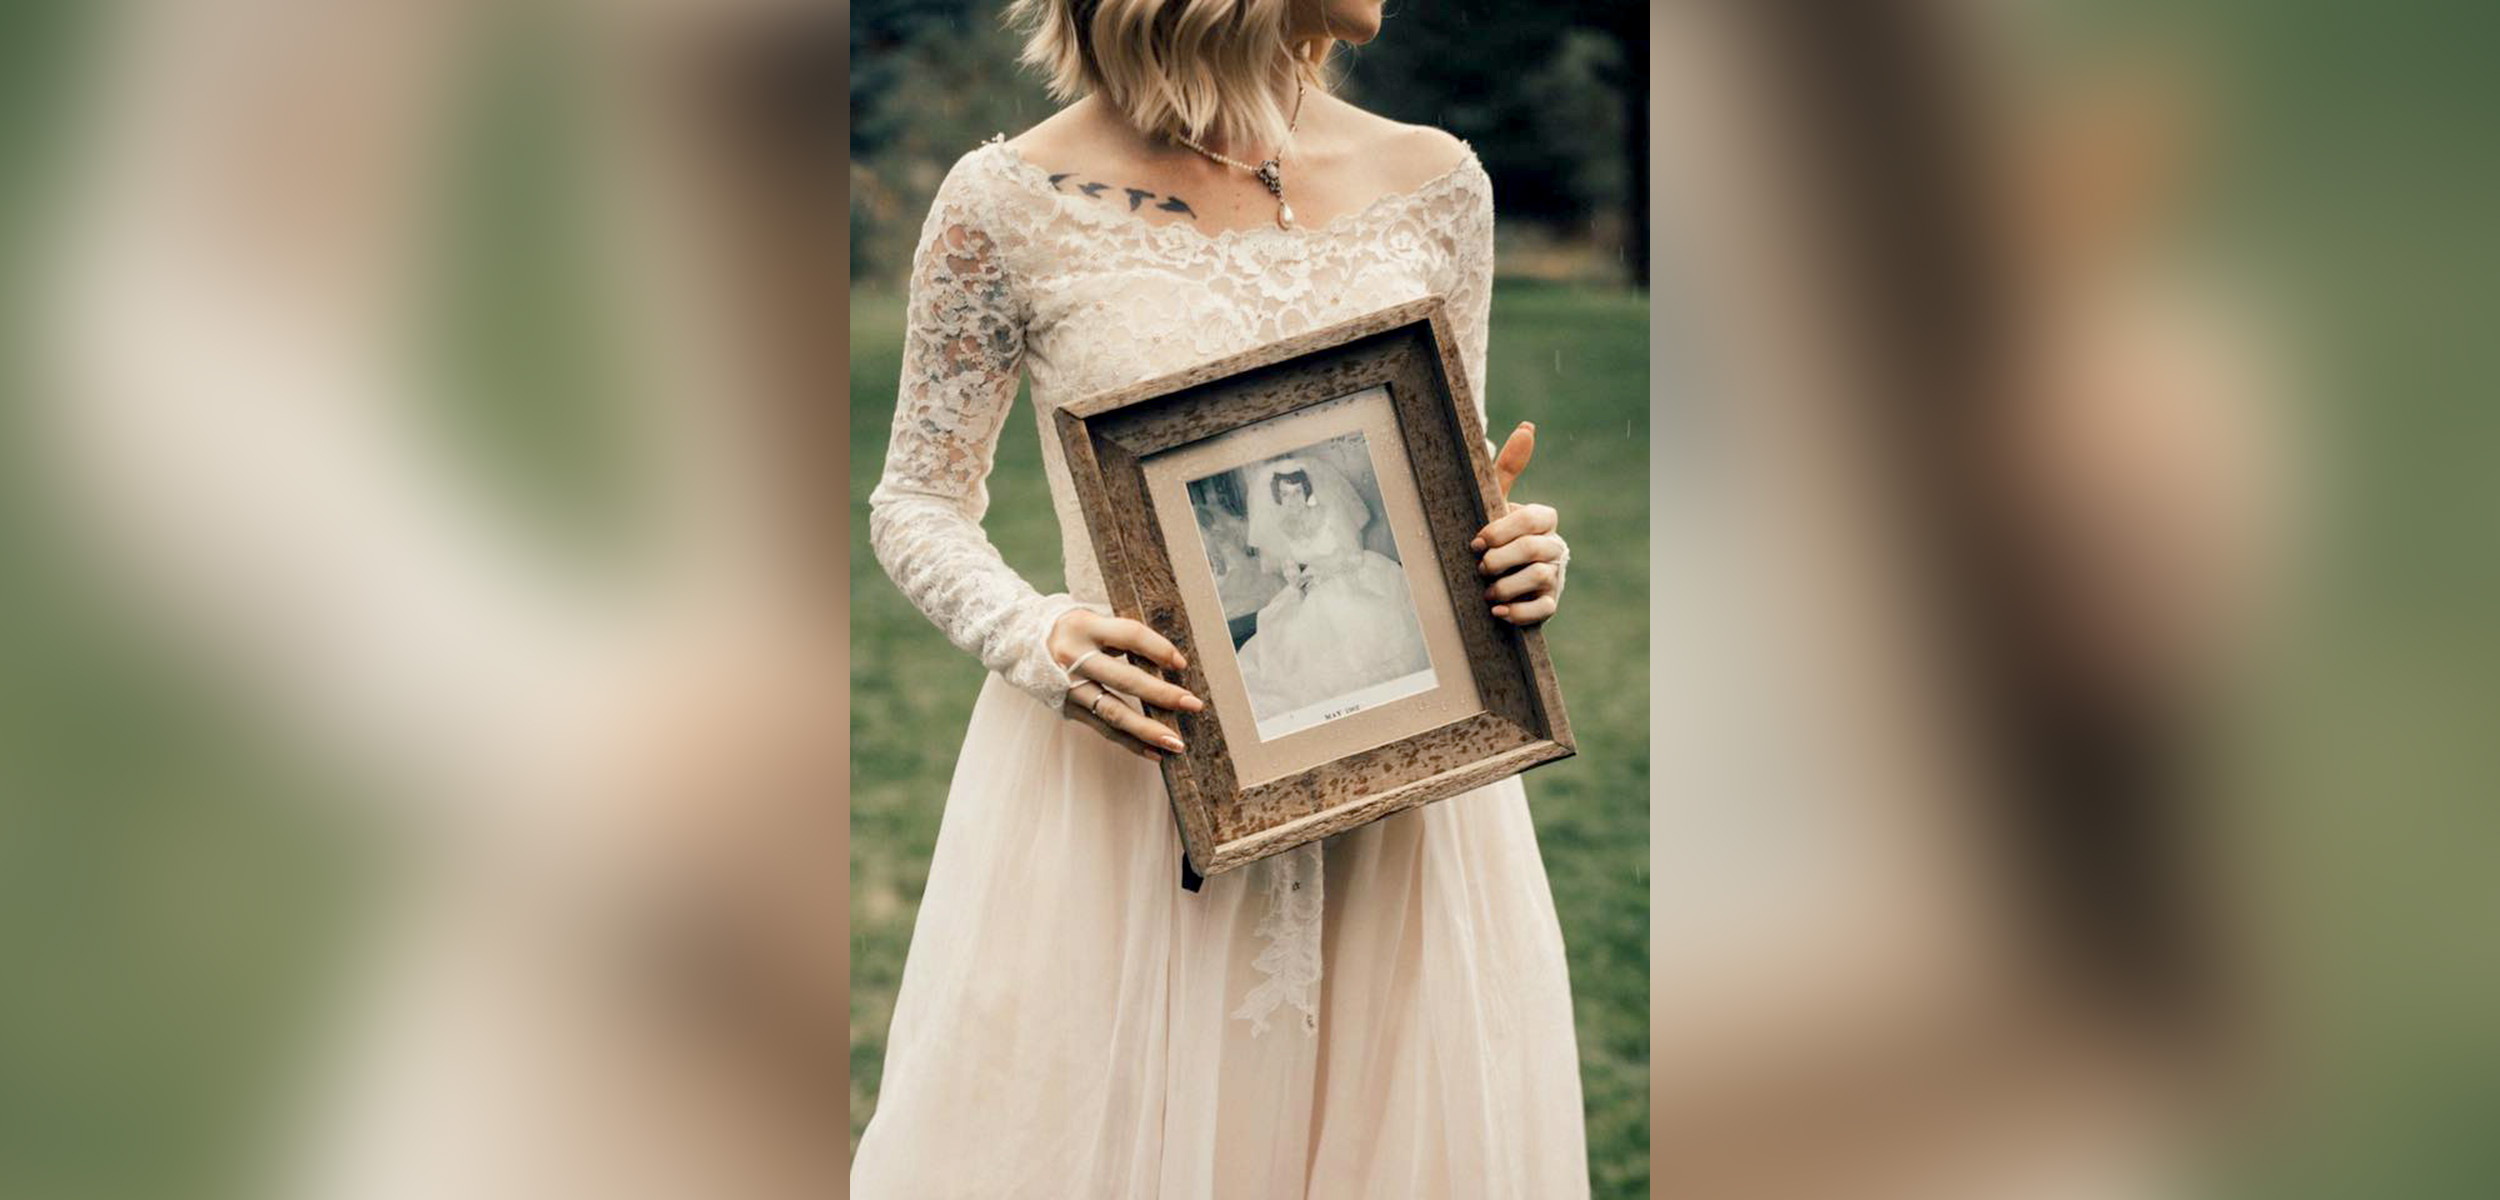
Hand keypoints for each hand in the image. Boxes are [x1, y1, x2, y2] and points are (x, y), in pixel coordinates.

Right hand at [1047, 609, 1204, 758]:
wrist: (1019, 642)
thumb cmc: (1071, 629)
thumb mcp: (1092, 619)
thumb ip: (1122, 635)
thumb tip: (1168, 659)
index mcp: (1085, 626)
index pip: (1129, 635)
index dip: (1158, 648)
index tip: (1181, 663)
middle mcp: (1075, 657)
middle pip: (1125, 679)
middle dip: (1161, 694)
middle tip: (1193, 704)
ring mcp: (1070, 686)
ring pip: (1114, 712)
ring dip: (1148, 730)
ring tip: (1176, 743)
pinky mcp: (1068, 708)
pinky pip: (1104, 728)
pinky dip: (1131, 743)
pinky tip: (1155, 753)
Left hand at [1472, 421, 1567, 625]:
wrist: (1495, 573)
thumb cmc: (1496, 531)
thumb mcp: (1496, 500)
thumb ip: (1507, 467)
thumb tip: (1528, 426)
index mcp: (1542, 520)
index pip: (1533, 519)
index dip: (1502, 530)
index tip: (1476, 541)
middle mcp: (1553, 546)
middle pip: (1535, 549)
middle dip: (1501, 559)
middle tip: (1479, 567)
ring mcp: (1554, 575)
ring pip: (1540, 578)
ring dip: (1507, 586)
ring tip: (1485, 592)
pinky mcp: (1549, 603)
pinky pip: (1543, 610)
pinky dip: (1518, 613)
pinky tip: (1497, 611)